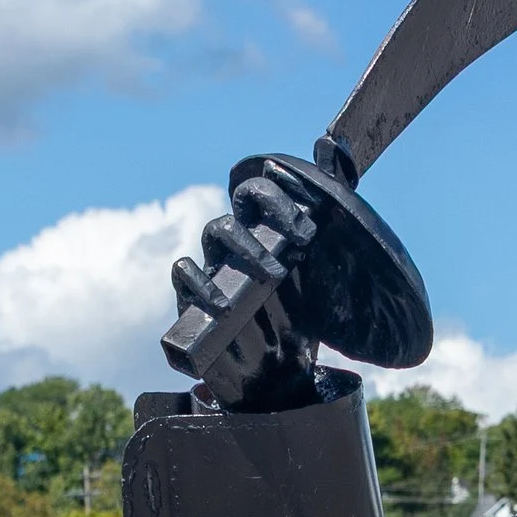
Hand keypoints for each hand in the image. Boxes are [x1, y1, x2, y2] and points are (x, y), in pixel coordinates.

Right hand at [163, 169, 323, 409]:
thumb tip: (331, 146)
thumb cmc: (304, 312)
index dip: (275, 201)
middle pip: (226, 224)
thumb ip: (333, 204)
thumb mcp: (329, 262)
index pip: (255, 195)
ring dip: (231, 261)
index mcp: (260, 232)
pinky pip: (183, 283)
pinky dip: (196, 290)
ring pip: (203, 249)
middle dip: (252, 242)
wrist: (287, 371)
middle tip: (283, 269)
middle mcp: (232, 251)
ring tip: (259, 286)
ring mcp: (212, 277)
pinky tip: (219, 306)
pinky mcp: (195, 308)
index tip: (307, 231)